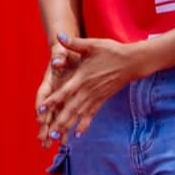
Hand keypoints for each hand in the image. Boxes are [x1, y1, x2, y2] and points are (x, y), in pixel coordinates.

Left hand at [36, 35, 160, 141]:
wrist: (133, 62)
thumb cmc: (111, 51)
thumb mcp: (92, 45)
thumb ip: (74, 43)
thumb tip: (59, 35)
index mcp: (82, 78)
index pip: (64, 92)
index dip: (53, 101)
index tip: (41, 110)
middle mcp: (87, 90)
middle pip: (70, 109)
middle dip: (58, 122)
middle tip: (47, 134)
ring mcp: (95, 97)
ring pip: (79, 114)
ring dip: (68, 127)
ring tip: (57, 138)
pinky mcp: (101, 100)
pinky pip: (91, 114)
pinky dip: (84, 124)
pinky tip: (77, 135)